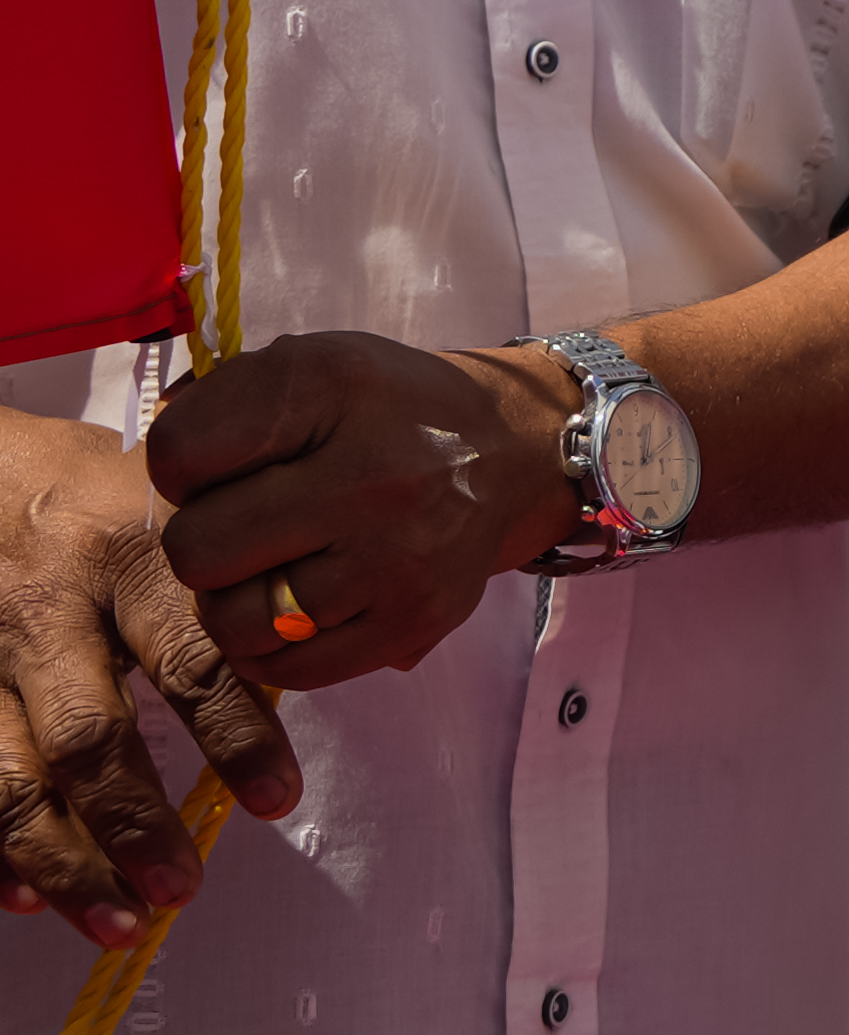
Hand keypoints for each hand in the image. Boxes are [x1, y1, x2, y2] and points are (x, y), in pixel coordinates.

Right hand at [0, 406, 299, 936]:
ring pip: (11, 778)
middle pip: (89, 737)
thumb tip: (345, 681)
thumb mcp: (183, 518)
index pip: (194, 659)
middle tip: (181, 893)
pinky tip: (25, 897)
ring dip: (63, 862)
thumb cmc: (110, 502)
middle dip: (134, 825)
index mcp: (133, 562)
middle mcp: (49, 611)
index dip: (237, 736)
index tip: (278, 801)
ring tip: (118, 923)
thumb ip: (238, 599)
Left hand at [144, 332, 581, 692]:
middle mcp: (374, 473)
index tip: (226, 466)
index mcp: (334, 388)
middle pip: (196, 551)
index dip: (181, 467)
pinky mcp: (417, 620)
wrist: (512, 452)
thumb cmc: (385, 411)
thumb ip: (217, 403)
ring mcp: (400, 555)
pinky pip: (290, 669)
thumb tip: (151, 469)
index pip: (178, 454)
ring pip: (235, 622)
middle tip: (245, 530)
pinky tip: (296, 610)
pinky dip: (273, 649)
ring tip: (271, 571)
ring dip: (234, 604)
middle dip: (203, 544)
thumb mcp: (310, 364)